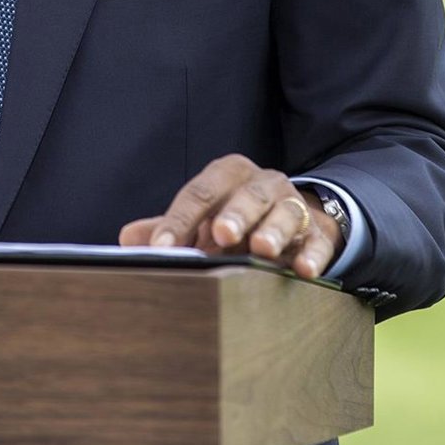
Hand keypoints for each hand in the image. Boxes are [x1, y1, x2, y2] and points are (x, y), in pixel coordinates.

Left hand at [117, 154, 340, 278]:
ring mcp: (293, 205)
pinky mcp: (318, 232)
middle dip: (233, 214)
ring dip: (273, 230)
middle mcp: (262, 183)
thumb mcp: (202, 220)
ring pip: (285, 213)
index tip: (162, 247)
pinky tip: (304, 269)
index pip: (199, 194)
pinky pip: (318, 241)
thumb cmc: (237, 219)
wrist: (293, 220)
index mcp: (227, 175)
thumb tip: (127, 241)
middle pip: (246, 195)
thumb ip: (169, 228)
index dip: (178, 220)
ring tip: (262, 249)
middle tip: (219, 235)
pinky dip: (312, 254)